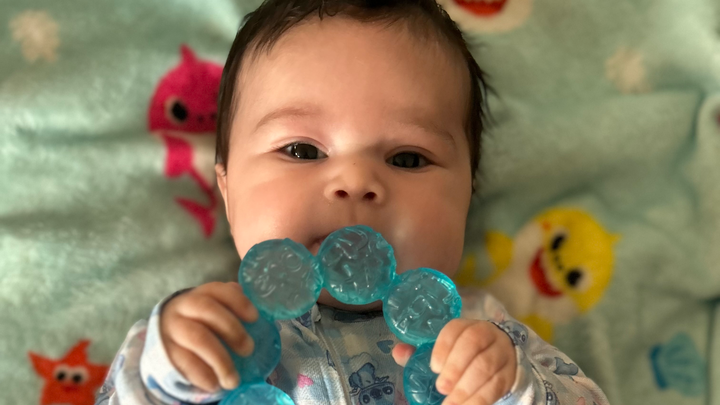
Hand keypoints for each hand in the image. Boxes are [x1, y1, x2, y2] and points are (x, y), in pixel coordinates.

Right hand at [160, 282, 258, 391]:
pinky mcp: (164, 351)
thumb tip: (252, 315)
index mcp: (200, 295)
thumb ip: (229, 307)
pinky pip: (184, 361)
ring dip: (220, 360)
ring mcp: (172, 328)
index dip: (238, 302)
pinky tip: (214, 384)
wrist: (162, 337)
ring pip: (198, 337)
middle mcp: (183, 307)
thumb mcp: (210, 310)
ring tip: (234, 380)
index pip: (219, 291)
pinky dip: (202, 374)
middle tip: (248, 350)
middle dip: (232, 330)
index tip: (254, 318)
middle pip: (208, 310)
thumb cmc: (197, 323)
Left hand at [392, 319, 516, 404]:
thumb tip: (398, 352)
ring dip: (467, 387)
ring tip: (451, 403)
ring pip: (486, 366)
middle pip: (473, 343)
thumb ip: (419, 351)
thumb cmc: (463, 354)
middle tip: (441, 387)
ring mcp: (501, 353)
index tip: (433, 367)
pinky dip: (480, 399)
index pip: (456, 329)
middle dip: (455, 367)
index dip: (443, 347)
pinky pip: (497, 385)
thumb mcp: (444, 350)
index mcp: (466, 325)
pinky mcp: (509, 374)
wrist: (500, 358)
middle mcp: (487, 334)